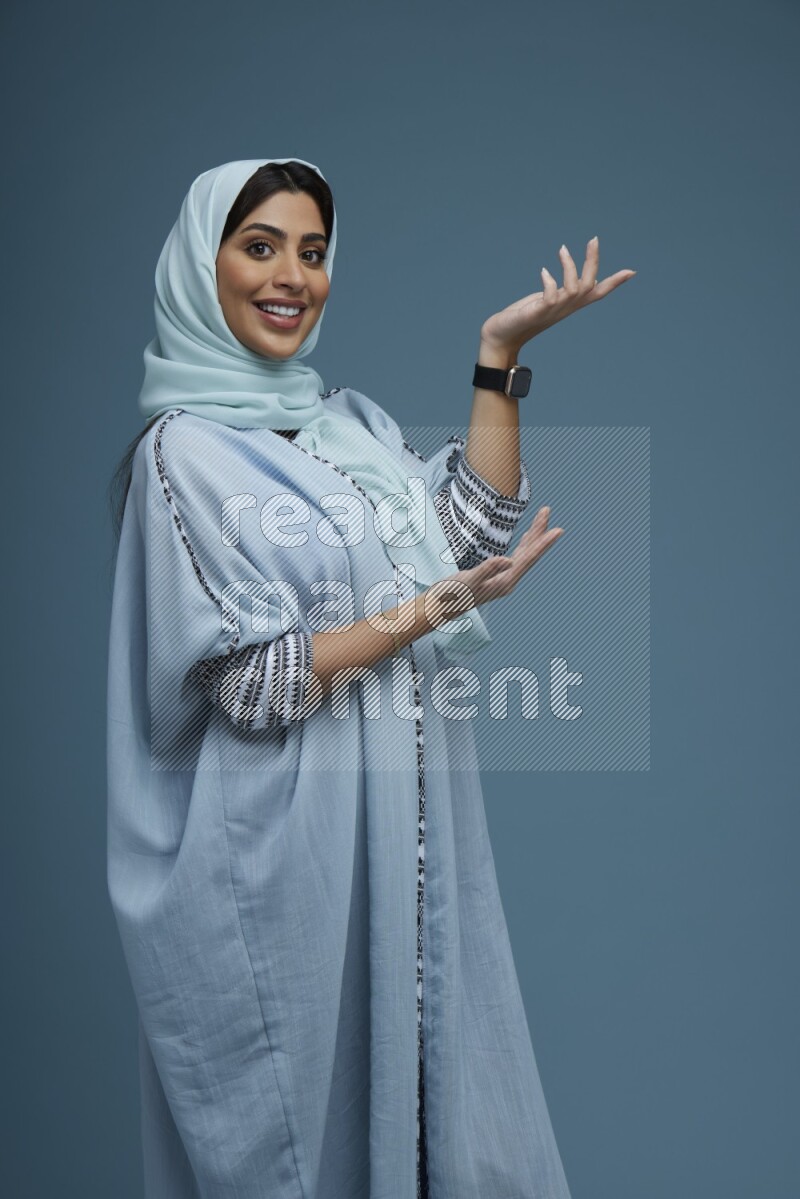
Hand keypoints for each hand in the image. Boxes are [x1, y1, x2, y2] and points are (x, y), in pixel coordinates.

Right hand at [426, 505, 564, 622]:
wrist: (440, 608)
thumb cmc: (451, 595)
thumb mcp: (468, 581)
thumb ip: (487, 570)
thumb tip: (508, 560)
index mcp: (505, 582)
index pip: (528, 559)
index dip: (543, 543)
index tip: (558, 530)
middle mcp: (508, 581)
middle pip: (529, 554)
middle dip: (539, 532)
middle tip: (547, 510)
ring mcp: (503, 579)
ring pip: (523, 554)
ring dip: (533, 536)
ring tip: (541, 518)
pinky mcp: (496, 576)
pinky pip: (516, 557)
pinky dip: (523, 545)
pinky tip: (526, 539)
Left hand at [479, 235, 635, 353]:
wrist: (502, 336)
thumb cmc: (522, 317)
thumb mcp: (547, 300)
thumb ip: (562, 292)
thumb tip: (582, 282)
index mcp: (569, 305)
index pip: (597, 294)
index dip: (614, 283)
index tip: (632, 271)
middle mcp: (564, 308)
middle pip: (589, 286)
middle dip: (593, 262)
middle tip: (593, 239)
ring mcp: (552, 311)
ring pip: (573, 289)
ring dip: (570, 267)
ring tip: (562, 249)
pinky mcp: (537, 313)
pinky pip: (550, 297)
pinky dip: (550, 282)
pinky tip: (544, 272)